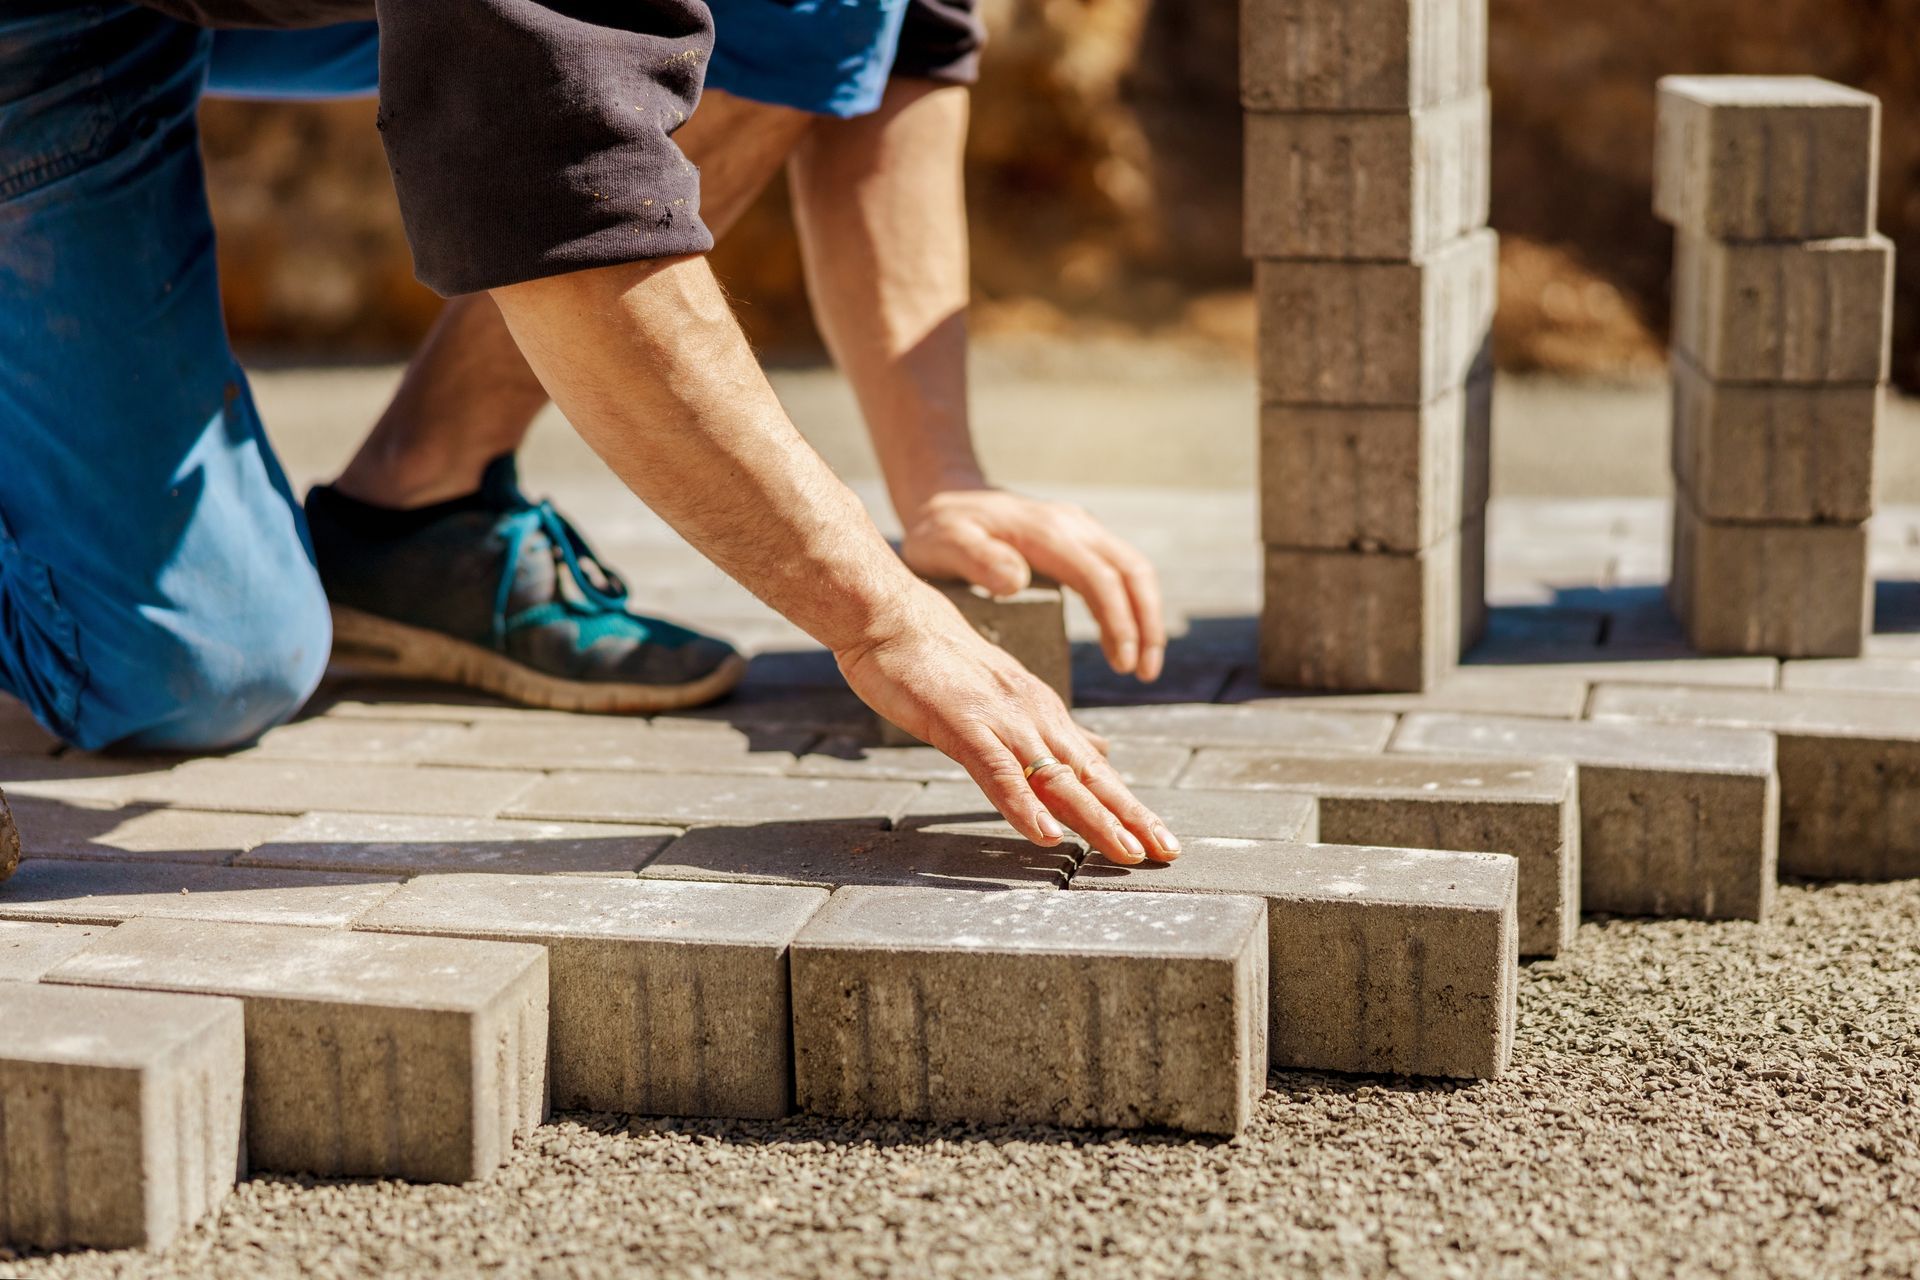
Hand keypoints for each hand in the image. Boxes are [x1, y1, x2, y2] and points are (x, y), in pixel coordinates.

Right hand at [836, 585, 1179, 865]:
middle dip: (1131, 817)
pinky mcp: (963, 725)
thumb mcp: (1007, 695)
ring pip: (1056, 778)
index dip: (1130, 806)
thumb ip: (1052, 729)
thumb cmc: (937, 659)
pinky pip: (998, 772)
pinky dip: (1023, 805)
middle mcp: (1034, 717)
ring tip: (1126, 851)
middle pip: (1090, 777)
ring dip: (1094, 817)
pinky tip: (1045, 835)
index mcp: (1044, 713)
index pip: (1096, 770)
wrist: (891, 617)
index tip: (1161, 840)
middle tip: (1167, 852)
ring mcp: (1001, 721)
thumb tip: (1101, 752)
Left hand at [899, 488, 1166, 680]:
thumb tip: (1016, 581)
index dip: (1119, 622)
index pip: (1100, 577)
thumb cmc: (939, 529)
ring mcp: (1079, 529)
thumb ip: (976, 560)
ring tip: (1141, 667)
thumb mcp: (943, 544)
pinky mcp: (1079, 540)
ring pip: (1133, 570)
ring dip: (1145, 617)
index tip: (1123, 664)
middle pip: (1133, 571)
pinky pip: (1117, 572)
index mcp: (1046, 531)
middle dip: (1147, 623)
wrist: (943, 498)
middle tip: (1146, 673)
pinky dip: (1129, 607)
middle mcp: (1073, 524)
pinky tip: (1121, 643)